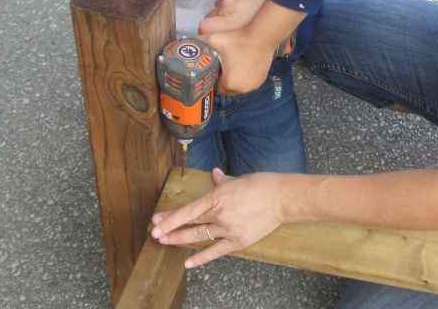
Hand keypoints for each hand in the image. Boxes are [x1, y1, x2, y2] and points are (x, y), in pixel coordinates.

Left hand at [150, 168, 283, 267]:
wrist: (282, 199)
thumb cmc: (261, 185)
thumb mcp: (238, 179)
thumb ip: (222, 181)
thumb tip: (214, 175)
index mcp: (218, 197)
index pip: (188, 210)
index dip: (171, 217)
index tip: (156, 222)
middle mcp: (220, 214)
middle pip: (190, 224)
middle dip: (170, 228)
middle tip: (155, 233)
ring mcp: (228, 229)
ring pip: (200, 237)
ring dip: (181, 240)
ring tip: (166, 242)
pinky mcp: (238, 241)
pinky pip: (216, 251)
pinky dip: (201, 258)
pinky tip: (188, 263)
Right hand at [199, 0, 286, 34]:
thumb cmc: (274, 4)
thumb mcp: (262, 27)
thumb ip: (244, 33)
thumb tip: (235, 40)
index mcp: (232, 19)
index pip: (204, 28)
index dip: (206, 33)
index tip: (212, 36)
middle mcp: (225, 4)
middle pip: (212, 15)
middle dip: (219, 20)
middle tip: (234, 23)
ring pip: (220, 3)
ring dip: (228, 7)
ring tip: (245, 7)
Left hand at [199, 27, 274, 93]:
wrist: (262, 36)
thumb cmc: (238, 40)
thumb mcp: (214, 39)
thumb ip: (199, 43)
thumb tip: (186, 43)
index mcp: (229, 84)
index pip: (217, 89)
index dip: (214, 80)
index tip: (213, 71)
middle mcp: (242, 89)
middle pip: (228, 90)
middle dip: (224, 81)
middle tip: (222, 67)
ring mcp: (253, 86)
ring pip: (239, 87)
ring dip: (235, 80)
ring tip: (233, 66)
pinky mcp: (261, 80)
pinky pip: (249, 83)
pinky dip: (245, 77)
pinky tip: (243, 65)